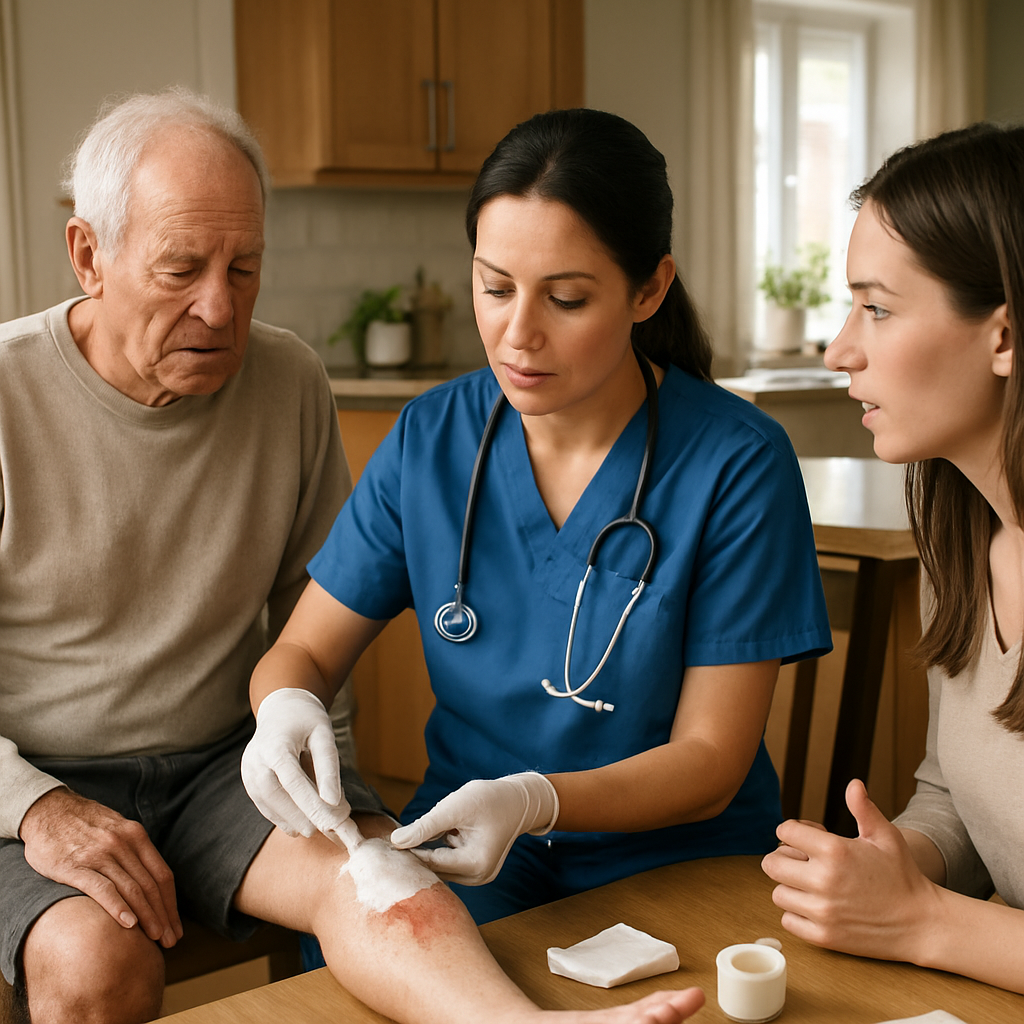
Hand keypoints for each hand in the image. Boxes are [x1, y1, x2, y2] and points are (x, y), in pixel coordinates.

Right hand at [19, 788, 181, 947]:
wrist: (48, 809)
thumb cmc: (85, 824)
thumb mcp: (117, 829)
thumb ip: (134, 851)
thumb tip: (151, 882)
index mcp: (136, 836)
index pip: (162, 875)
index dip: (171, 903)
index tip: (176, 926)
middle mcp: (123, 844)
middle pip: (151, 886)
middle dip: (163, 915)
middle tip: (170, 940)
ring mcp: (100, 855)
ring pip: (132, 889)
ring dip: (147, 916)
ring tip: (155, 938)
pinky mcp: (75, 866)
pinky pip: (102, 889)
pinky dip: (117, 907)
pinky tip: (128, 924)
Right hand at [240, 687, 351, 837]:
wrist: (281, 709)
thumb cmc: (306, 719)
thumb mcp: (323, 733)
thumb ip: (328, 766)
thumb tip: (333, 801)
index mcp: (274, 745)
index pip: (292, 780)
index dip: (311, 804)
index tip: (331, 822)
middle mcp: (255, 759)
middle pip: (276, 795)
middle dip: (301, 816)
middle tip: (327, 829)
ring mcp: (248, 771)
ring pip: (268, 803)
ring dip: (292, 820)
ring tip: (315, 828)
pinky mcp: (248, 780)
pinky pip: (264, 804)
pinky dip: (281, 817)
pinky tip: (299, 825)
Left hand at [390, 773, 557, 884]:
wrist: (517, 800)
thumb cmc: (489, 799)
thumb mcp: (455, 807)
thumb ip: (425, 826)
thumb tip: (396, 841)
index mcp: (475, 864)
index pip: (432, 862)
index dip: (408, 851)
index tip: (385, 844)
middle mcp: (478, 877)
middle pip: (436, 869)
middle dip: (417, 853)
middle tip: (391, 841)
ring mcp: (478, 876)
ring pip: (440, 865)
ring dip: (428, 850)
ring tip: (417, 835)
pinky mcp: (475, 869)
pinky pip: (449, 861)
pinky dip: (439, 849)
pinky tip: (436, 835)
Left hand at [761, 779, 942, 962]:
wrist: (922, 923)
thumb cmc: (903, 876)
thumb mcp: (885, 837)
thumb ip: (864, 808)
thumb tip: (854, 784)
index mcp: (834, 851)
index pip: (784, 832)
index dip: (793, 832)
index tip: (804, 839)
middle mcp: (823, 880)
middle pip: (771, 863)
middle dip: (783, 859)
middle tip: (802, 862)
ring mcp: (822, 911)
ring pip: (778, 893)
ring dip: (790, 888)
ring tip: (812, 886)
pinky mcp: (823, 937)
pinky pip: (788, 920)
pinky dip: (797, 914)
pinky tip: (816, 907)